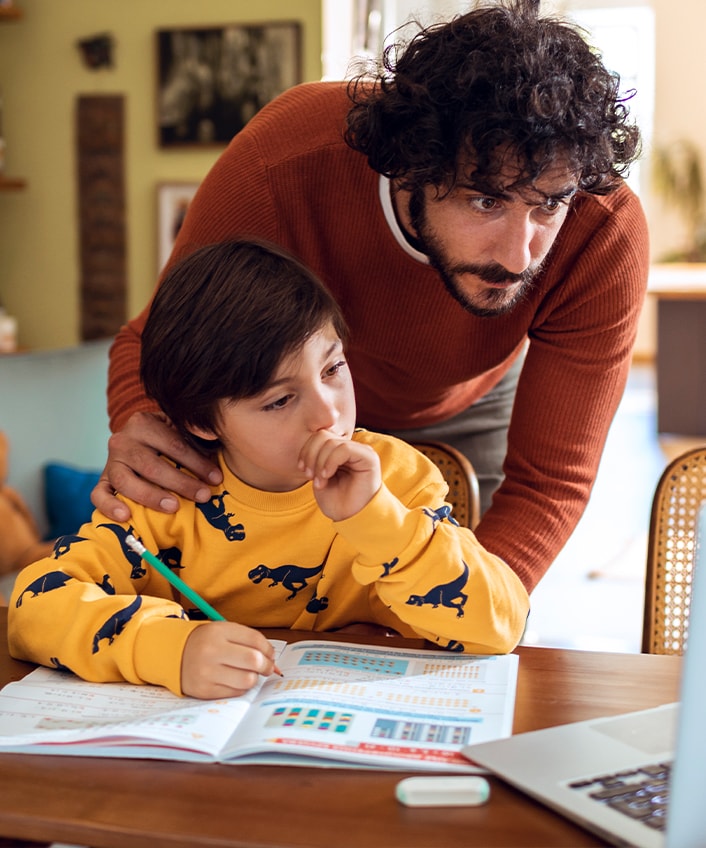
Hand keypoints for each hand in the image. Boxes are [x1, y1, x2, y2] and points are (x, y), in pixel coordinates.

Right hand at [91, 411, 222, 521]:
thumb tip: (217, 453)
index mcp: (143, 423)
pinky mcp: (102, 480)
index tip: (216, 478)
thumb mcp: (178, 430)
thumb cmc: (166, 439)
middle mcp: (123, 441)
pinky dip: (110, 506)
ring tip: (173, 507)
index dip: (197, 463)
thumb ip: (193, 439)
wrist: (136, 440)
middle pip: (151, 465)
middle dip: (181, 483)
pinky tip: (126, 516)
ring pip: (126, 481)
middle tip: (203, 496)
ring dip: (151, 496)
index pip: (173, 445)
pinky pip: (99, 494)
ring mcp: (110, 462)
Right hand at [181, 622, 277, 698]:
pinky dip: (241, 688)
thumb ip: (248, 641)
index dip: (268, 649)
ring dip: (254, 678)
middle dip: (267, 665)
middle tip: (267, 667)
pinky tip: (235, 680)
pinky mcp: (205, 691)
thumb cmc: (206, 643)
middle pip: (254, 660)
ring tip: (248, 673)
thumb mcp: (223, 632)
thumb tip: (273, 660)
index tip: (270, 655)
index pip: (255, 640)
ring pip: (247, 680)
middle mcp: (211, 651)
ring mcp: (207, 672)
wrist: (174, 655)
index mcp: (218, 632)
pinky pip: (235, 693)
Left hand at [299, 431, 381, 521]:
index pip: (319, 436)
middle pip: (323, 435)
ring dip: (320, 463)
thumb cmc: (336, 501)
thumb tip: (309, 443)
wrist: (351, 519)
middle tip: (310, 476)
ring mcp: (361, 451)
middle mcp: (351, 447)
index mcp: (339, 451)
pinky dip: (330, 462)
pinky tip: (327, 476)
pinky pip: (344, 449)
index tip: (302, 469)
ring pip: (331, 442)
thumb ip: (316, 457)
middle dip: (311, 456)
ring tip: (320, 482)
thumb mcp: (319, 476)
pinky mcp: (368, 457)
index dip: (306, 450)